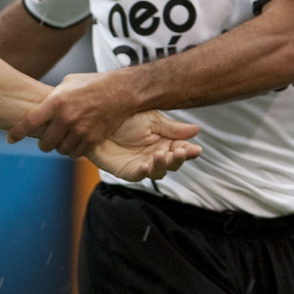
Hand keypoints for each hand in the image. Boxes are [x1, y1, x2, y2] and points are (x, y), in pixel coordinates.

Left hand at [7, 71, 131, 155]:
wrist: (121, 91)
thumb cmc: (92, 84)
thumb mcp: (67, 83)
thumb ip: (53, 97)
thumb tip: (40, 106)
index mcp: (56, 102)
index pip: (29, 122)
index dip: (16, 133)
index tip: (10, 139)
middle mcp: (66, 118)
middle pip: (44, 143)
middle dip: (43, 143)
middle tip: (44, 140)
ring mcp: (80, 130)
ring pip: (60, 150)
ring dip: (58, 147)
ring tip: (61, 140)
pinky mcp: (93, 139)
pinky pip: (76, 153)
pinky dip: (73, 151)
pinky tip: (74, 143)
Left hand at [83, 110, 200, 181]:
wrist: (97, 118)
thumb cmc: (123, 116)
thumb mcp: (151, 119)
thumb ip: (172, 128)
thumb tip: (197, 130)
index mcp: (163, 140)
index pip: (181, 149)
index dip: (189, 151)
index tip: (196, 150)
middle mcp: (155, 154)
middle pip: (172, 163)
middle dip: (178, 159)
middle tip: (179, 152)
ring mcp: (141, 163)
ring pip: (158, 172)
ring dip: (162, 165)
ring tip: (160, 154)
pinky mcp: (126, 170)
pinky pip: (138, 176)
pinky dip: (143, 172)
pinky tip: (145, 165)